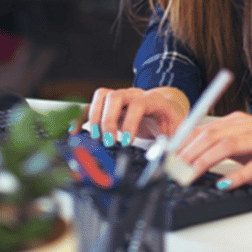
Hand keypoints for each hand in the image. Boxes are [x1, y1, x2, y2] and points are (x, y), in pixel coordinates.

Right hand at [75, 87, 190, 146]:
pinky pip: (92, 105)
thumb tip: (169, 156)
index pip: (138, 104)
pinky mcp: (109, 106)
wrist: (165, 107)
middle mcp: (134, 95)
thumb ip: (174, 142)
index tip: (126, 142)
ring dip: (94, 116)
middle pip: (115, 96)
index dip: (130, 122)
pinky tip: (74, 130)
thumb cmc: (169, 121)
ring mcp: (120, 98)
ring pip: (101, 96)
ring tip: (94, 137)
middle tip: (108, 142)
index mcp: (152, 100)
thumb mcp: (177, 131)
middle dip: (108, 120)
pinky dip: (81, 116)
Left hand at [175, 111, 251, 188]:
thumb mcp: (247, 141)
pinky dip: (236, 175)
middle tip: (174, 169)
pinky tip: (223, 184)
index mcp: (239, 121)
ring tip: (190, 175)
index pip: (204, 127)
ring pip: (227, 146)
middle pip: (212, 135)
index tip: (168, 156)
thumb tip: (194, 156)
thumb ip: (225, 145)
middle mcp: (249, 125)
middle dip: (189, 152)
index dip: (183, 142)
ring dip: (205, 161)